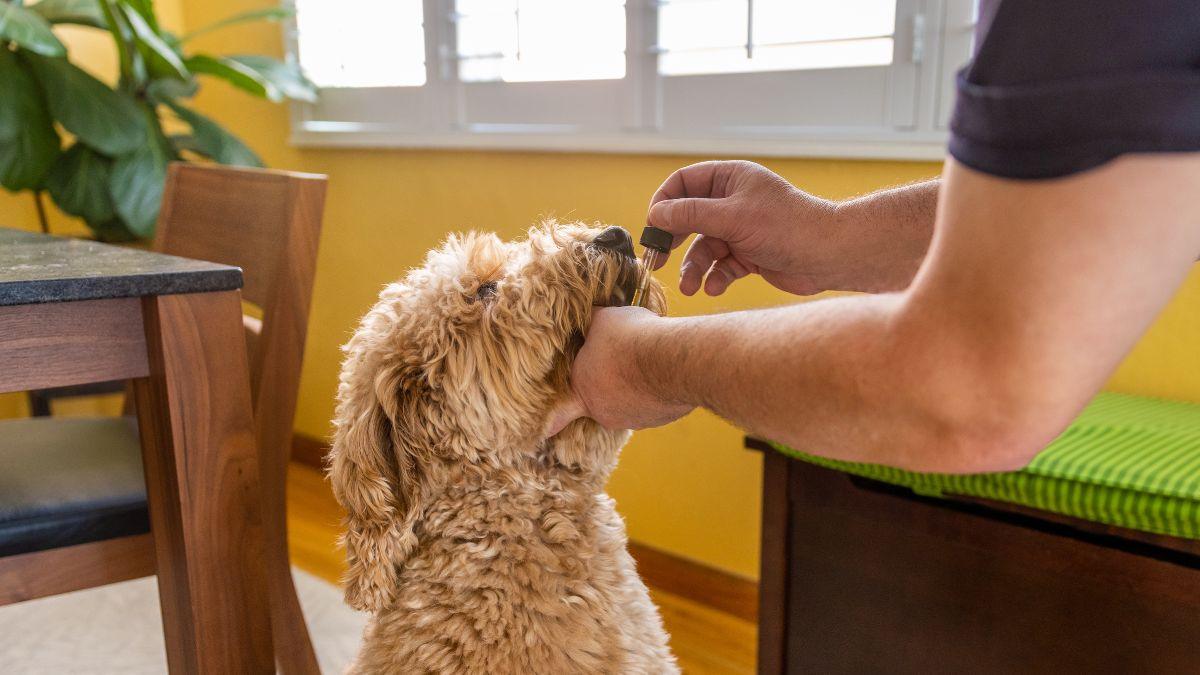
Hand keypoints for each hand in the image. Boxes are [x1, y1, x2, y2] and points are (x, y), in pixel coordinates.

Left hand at [543, 306, 692, 435]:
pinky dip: (653, 392)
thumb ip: (590, 325)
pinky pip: (651, 406)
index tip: (547, 430)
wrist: (671, 359)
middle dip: (607, 384)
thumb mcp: (602, 320)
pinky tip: (661, 372)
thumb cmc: (629, 338)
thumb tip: (585, 316)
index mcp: (582, 390)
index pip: (556, 418)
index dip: (552, 423)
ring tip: (644, 363)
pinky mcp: (657, 420)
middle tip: (618, 364)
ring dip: (632, 388)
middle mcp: (603, 412)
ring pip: (627, 403)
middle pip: (599, 400)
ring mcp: (631, 420)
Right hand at [648, 160, 840, 295]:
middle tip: (658, 260)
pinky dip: (715, 277)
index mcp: (730, 179)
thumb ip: (691, 215)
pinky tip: (716, 287)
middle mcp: (732, 201)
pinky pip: (721, 266)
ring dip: (694, 268)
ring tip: (690, 287)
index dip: (664, 203)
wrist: (828, 256)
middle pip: (688, 218)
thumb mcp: (732, 217)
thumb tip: (655, 214)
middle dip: (674, 241)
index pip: (684, 183)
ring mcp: (740, 229)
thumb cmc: (786, 227)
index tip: (653, 227)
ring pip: (703, 248)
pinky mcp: (748, 255)